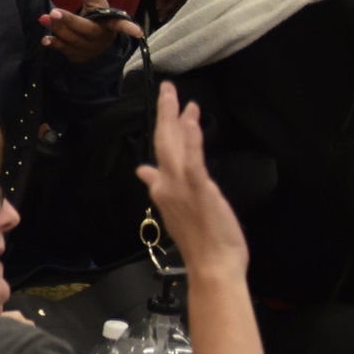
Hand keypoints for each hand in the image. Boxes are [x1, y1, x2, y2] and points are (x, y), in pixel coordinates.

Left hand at [39, 0, 142, 63]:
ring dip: (57, 29)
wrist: (93, 47)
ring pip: (72, 39)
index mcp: (110, 24)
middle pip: (86, 29)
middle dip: (69, 21)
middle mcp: (101, 38)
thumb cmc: (97, 20)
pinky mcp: (77, 57)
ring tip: (43, 18)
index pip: (120, 25)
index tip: (138, 33)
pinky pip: (64, 50)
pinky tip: (45, 40)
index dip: (129, 28)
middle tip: (53, 12)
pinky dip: (54, 44)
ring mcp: (89, 49)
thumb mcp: (95, 4)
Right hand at [134, 83, 248, 277]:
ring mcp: (181, 186)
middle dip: (165, 114)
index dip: (166, 130)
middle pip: (163, 142)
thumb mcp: (179, 213)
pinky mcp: (199, 189)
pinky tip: (191, 121)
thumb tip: (143, 171)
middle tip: (167, 89)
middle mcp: (168, 185)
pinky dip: (190, 140)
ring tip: (178, 97)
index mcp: (163, 190)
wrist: (211, 265)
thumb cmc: (200, 243)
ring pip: (175, 145)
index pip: (161, 154)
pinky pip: (193, 159)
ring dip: (176, 118)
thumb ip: (161, 189)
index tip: (174, 112)